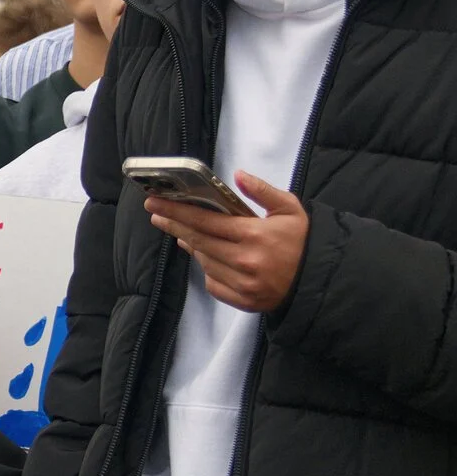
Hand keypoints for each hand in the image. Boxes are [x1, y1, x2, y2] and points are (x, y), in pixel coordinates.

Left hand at [146, 172, 307, 313]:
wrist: (321, 280)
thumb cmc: (303, 241)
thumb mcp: (291, 210)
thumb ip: (263, 191)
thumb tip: (238, 175)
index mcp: (254, 236)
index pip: (205, 221)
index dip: (176, 211)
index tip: (155, 203)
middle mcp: (245, 261)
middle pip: (198, 240)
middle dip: (174, 225)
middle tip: (157, 214)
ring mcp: (243, 284)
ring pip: (203, 261)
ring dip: (192, 246)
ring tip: (184, 233)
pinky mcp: (243, 301)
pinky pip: (213, 283)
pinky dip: (208, 269)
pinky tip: (208, 257)